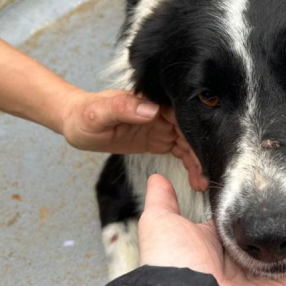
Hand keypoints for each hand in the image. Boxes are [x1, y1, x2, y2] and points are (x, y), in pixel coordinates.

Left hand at [60, 90, 207, 190]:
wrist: (76, 123)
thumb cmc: (85, 115)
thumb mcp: (99, 113)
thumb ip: (123, 108)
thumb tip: (151, 110)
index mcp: (152, 101)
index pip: (182, 114)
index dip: (196, 131)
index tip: (207, 149)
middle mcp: (162, 111)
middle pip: (191, 130)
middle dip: (202, 152)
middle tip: (209, 175)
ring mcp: (162, 125)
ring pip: (189, 144)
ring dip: (199, 162)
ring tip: (205, 184)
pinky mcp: (160, 139)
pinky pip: (181, 152)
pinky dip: (190, 165)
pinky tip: (196, 181)